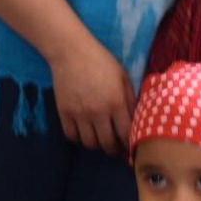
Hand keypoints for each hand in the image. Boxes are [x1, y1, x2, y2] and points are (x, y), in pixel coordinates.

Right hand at [49, 35, 135, 155]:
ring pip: (90, 144)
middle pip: (108, 144)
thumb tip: (136, 119)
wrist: (71, 52)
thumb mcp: (123, 76)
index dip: (130, 142)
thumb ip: (130, 98)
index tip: (130, 144)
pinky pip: (72, 136)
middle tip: (115, 145)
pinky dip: (79, 138)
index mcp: (116, 101)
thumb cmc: (101, 61)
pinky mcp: (64, 113)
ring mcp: (80, 114)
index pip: (126, 133)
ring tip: (100, 138)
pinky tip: (84, 130)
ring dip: (97, 144)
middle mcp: (98, 112)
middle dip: (114, 148)